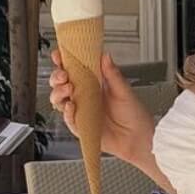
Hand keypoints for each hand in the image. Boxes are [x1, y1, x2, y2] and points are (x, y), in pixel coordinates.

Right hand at [48, 49, 154, 164]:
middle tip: (63, 75)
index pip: (72, 69)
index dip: (62, 61)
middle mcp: (83, 95)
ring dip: (58, 93)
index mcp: (92, 82)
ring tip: (68, 89)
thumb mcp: (124, 90)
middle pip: (60, 83)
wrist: (137, 137)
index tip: (59, 55)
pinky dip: (67, 112)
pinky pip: (68, 118)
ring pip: (59, 100)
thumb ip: (112, 74)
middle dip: (57, 77)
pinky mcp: (81, 126)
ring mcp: (80, 110)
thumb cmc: (133, 113)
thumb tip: (105, 56)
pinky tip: (72, 106)